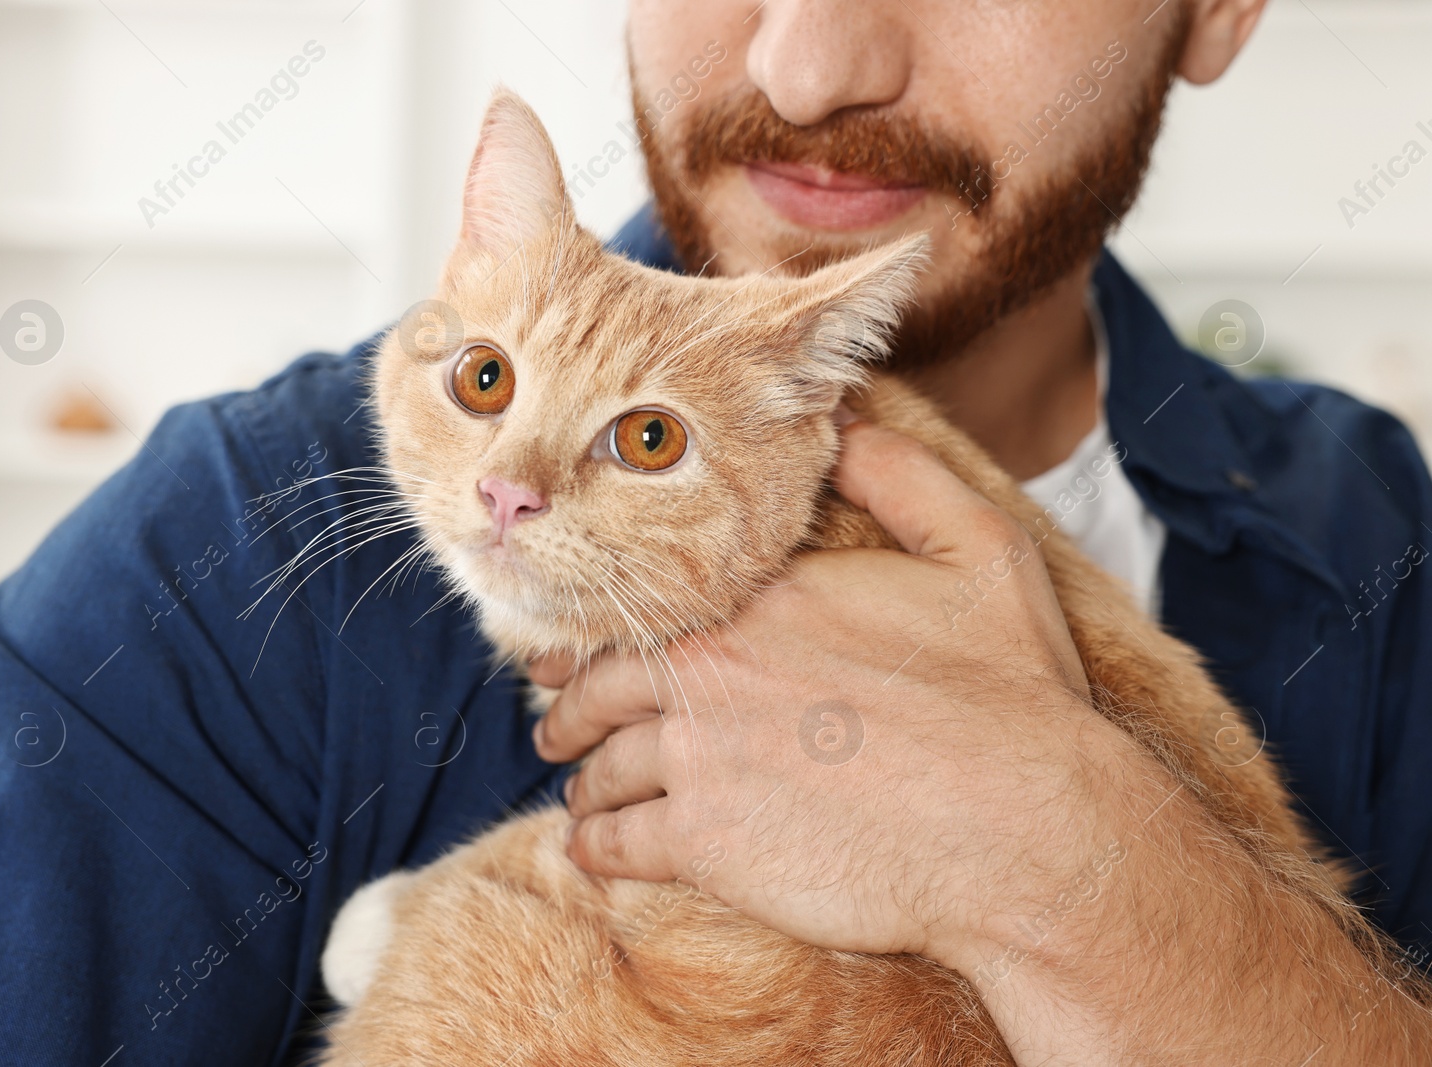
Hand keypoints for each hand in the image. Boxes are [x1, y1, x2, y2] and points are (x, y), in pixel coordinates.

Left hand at [531, 422, 1145, 966]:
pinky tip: (594, 851)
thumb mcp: (979, 548)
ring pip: (602, 767)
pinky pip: (615, 843)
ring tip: (582, 796)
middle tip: (558, 723)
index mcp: (763, 601)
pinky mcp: (705, 844)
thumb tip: (844, 421)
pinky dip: (595, 846)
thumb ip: (901, 475)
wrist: (1026, 832)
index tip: (574, 646)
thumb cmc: (1013, 695)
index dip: (605, 630)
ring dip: (585, 780)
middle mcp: (712, 671)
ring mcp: (700, 758)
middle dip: (571, 706)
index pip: (649, 608)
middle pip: (600, 687)